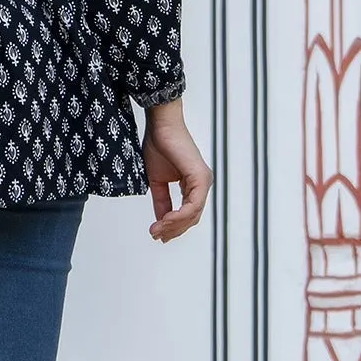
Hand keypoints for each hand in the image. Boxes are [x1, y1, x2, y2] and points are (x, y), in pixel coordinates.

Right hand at [143, 99, 212, 241]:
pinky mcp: (200, 178)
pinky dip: (178, 216)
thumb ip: (161, 201)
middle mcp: (202, 184)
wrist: (160, 125)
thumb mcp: (157, 181)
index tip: (157, 233)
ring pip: (193, 214)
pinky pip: (192, 205)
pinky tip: (165, 220)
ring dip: (174, 225)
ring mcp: (204, 181)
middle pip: (192, 218)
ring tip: (157, 229)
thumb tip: (161, 220)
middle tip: (156, 235)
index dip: (173, 226)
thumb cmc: (159, 145)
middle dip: (173, 230)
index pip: (188, 213)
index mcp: (194, 184)